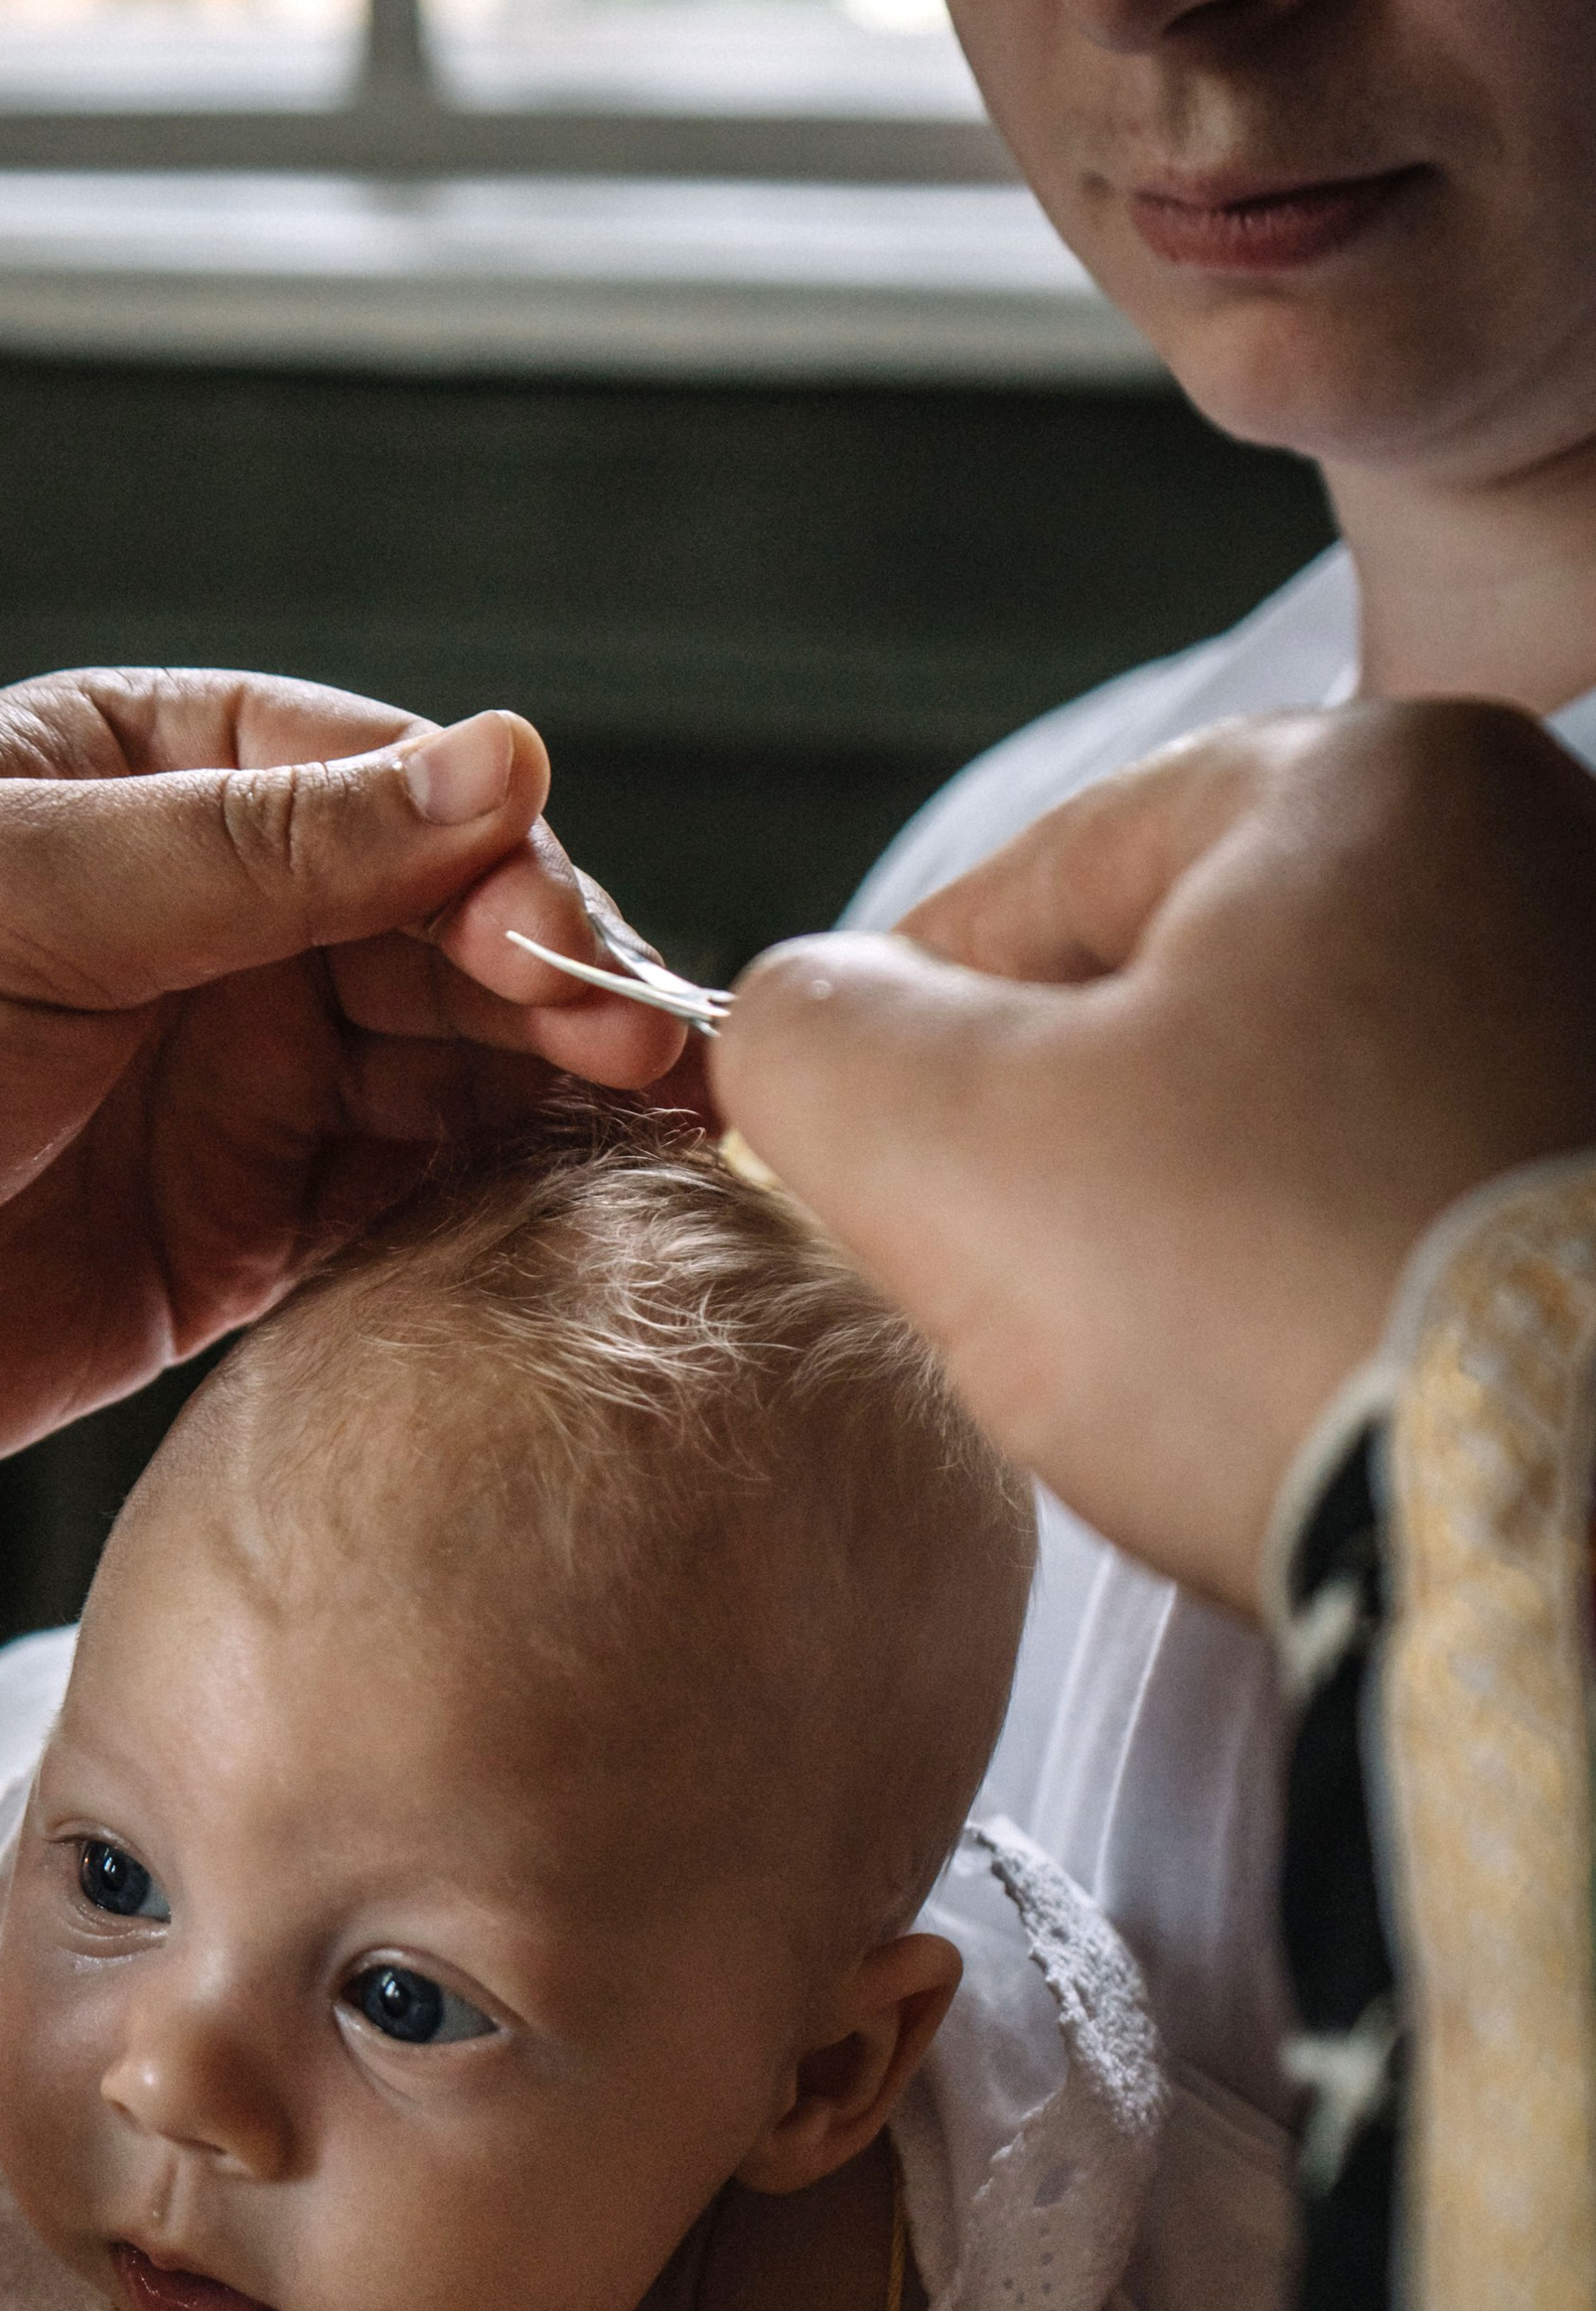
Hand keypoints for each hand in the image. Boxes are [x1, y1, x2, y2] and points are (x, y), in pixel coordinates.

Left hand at [0, 667, 686, 1464]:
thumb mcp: (12, 891)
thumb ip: (259, 843)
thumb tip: (498, 760)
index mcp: (144, 777)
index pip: (376, 784)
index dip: (488, 856)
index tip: (553, 935)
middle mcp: (210, 920)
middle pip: (443, 926)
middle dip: (543, 980)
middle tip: (633, 1055)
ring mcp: (234, 1076)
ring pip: (448, 1061)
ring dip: (543, 1091)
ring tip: (641, 1139)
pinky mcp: (241, 1229)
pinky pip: (402, 1196)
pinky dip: (488, 1201)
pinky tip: (562, 1213)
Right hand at [709, 701, 1595, 1609]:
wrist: (1549, 1534)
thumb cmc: (1267, 1305)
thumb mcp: (949, 1147)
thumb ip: (812, 1038)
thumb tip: (791, 1022)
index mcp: (1379, 777)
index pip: (1042, 878)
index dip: (909, 1031)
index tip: (868, 1171)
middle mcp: (1543, 857)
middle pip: (1185, 989)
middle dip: (1070, 1134)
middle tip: (1018, 1288)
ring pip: (1298, 1099)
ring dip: (1195, 1211)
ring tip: (1167, 1353)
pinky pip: (1416, 1194)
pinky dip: (1330, 1267)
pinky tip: (1296, 1372)